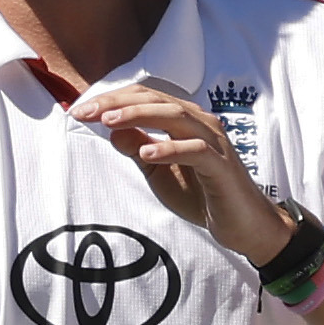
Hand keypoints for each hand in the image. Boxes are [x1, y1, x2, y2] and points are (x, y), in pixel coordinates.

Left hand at [67, 85, 291, 263]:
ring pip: (175, 117)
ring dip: (140, 116)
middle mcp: (200, 123)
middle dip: (118, 104)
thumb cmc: (202, 195)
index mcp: (184, 121)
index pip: (146, 99)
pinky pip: (195, 151)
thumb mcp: (158, 172)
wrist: (243, 225)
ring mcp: (214, 142)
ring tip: (109, 122)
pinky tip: (147, 153)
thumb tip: (112, 130)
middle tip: (86, 112)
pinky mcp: (222, 166)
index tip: (80, 111)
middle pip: (157, 101)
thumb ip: (138, 149)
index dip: (112, 100)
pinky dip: (170, 148)